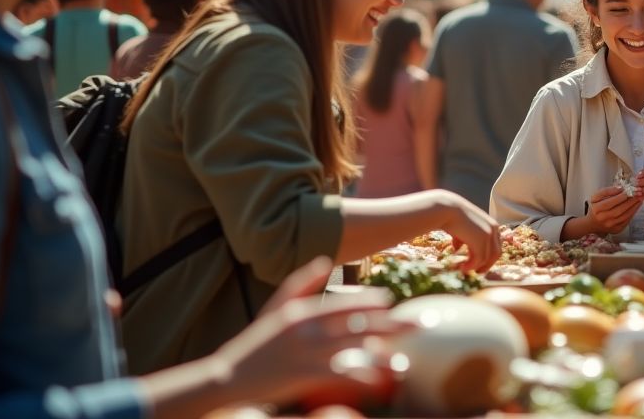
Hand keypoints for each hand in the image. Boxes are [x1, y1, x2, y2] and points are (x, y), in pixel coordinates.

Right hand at [212, 257, 412, 406]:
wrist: (225, 379)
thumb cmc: (253, 346)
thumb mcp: (273, 310)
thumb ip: (299, 285)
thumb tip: (323, 261)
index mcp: (300, 312)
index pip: (344, 304)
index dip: (370, 303)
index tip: (391, 303)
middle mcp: (305, 328)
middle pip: (357, 324)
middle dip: (391, 324)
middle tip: (418, 324)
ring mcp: (304, 352)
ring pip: (354, 348)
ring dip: (383, 353)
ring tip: (406, 358)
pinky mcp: (302, 376)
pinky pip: (339, 375)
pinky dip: (360, 376)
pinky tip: (379, 382)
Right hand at [432, 191, 501, 271]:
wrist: (445, 209)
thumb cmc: (450, 216)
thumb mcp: (460, 228)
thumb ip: (463, 238)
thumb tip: (457, 248)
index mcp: (491, 225)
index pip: (495, 246)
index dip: (487, 257)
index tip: (477, 265)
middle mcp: (493, 228)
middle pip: (495, 254)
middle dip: (485, 265)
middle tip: (475, 272)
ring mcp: (489, 234)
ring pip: (487, 258)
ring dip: (476, 266)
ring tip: (464, 270)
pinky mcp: (481, 239)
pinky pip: (479, 259)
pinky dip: (471, 266)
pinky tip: (461, 268)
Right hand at [586, 185, 641, 234]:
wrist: (592, 223)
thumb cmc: (595, 208)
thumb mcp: (596, 197)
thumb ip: (606, 191)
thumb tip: (620, 188)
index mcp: (597, 209)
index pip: (610, 202)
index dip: (621, 196)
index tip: (630, 190)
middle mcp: (603, 219)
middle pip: (619, 209)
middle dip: (631, 200)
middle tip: (638, 193)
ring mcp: (611, 225)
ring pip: (625, 215)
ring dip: (634, 206)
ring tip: (640, 198)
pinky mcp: (617, 229)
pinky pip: (627, 220)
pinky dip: (633, 212)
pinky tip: (637, 206)